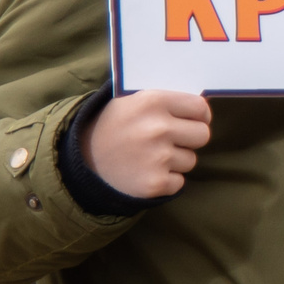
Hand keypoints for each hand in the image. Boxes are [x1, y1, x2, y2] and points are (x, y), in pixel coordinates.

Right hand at [83, 89, 210, 198]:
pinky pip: (179, 181)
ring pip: (190, 160)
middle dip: (189, 139)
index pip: (200, 107)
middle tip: (170, 141)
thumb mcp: (131, 102)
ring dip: (175, 161)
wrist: (80, 163)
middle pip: (202, 135)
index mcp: (152, 101)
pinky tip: (145, 172)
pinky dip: (166, 181)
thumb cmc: (111, 128)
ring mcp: (158, 157)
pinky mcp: (156, 183)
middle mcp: (158, 128)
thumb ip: (163, 100)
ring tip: (149, 157)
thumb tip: (202, 105)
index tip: (193, 120)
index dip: (199, 115)